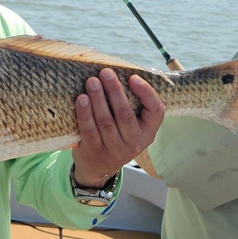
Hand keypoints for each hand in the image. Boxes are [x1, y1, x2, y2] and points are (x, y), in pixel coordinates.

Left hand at [70, 71, 164, 187]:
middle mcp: (134, 142)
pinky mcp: (95, 151)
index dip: (146, 93)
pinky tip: (81, 99)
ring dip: (98, 99)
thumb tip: (119, 71)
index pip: (156, 112)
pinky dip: (85, 114)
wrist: (98, 167)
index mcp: (148, 131)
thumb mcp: (131, 125)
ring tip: (92, 81)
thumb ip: (130, 104)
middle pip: (125, 114)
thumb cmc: (117, 135)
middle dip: (115, 91)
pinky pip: (89, 130)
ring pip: (106, 121)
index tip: (133, 77)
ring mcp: (114, 149)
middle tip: (105, 72)